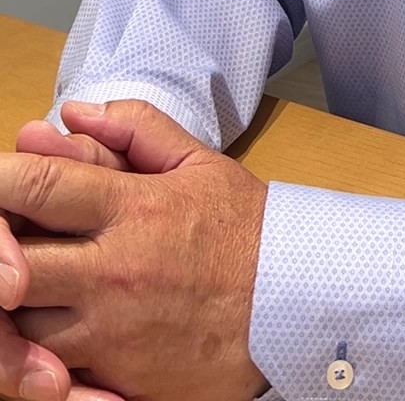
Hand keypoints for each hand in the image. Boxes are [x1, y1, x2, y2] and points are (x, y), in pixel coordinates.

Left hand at [0, 102, 269, 400]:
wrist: (294, 305)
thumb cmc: (242, 229)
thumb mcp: (198, 162)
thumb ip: (135, 128)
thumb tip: (72, 112)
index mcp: (132, 209)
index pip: (39, 187)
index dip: (1, 179)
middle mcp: (112, 271)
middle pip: (11, 262)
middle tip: (5, 236)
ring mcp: (110, 334)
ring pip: (20, 324)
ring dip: (15, 303)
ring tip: (27, 283)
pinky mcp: (115, 382)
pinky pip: (49, 373)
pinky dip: (37, 356)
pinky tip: (46, 333)